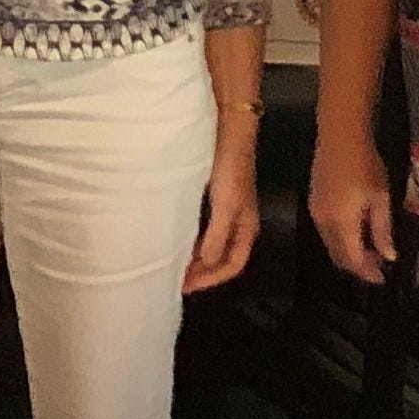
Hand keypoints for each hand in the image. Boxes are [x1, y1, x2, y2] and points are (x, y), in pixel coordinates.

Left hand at [184, 121, 261, 293]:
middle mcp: (238, 223)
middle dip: (201, 273)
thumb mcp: (227, 204)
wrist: (229, 131)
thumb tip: (204, 262)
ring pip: (212, 245)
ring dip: (194, 258)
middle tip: (174, 279)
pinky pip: (203, 229)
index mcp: (246, 228)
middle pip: (221, 259)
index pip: (232, 266)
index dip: (210, 280)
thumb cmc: (230, 167)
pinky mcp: (215, 198)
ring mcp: (227, 211)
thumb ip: (218, 235)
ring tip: (172, 263)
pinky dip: (190, 239)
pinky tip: (174, 237)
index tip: (184, 286)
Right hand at [308, 131, 396, 286]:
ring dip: (349, 253)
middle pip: (338, 256)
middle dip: (358, 266)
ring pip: (330, 245)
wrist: (340, 138)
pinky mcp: (313, 204)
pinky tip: (356, 233)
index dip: (367, 272)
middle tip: (379, 267)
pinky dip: (341, 240)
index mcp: (341, 223)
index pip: (353, 259)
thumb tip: (388, 256)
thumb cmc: (366, 165)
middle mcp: (323, 223)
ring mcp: (315, 213)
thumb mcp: (381, 198)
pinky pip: (326, 233)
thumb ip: (382, 230)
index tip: (383, 278)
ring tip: (372, 251)